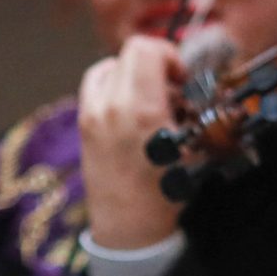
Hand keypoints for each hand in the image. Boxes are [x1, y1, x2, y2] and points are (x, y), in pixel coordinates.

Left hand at [78, 35, 185, 250]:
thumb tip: (191, 84)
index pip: (146, 48)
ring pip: (110, 65)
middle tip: (171, 87)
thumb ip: (191, 108)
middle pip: (129, 52)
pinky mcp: (83, 122)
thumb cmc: (166, 192)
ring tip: (150, 96)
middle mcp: (111, 105)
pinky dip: (112, 83)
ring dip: (133, 72)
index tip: (182, 78)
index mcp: (142, 109)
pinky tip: (127, 102)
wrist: (129, 226)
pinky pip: (94, 84)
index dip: (170, 55)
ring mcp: (92, 113)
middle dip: (156, 63)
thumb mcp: (193, 147)